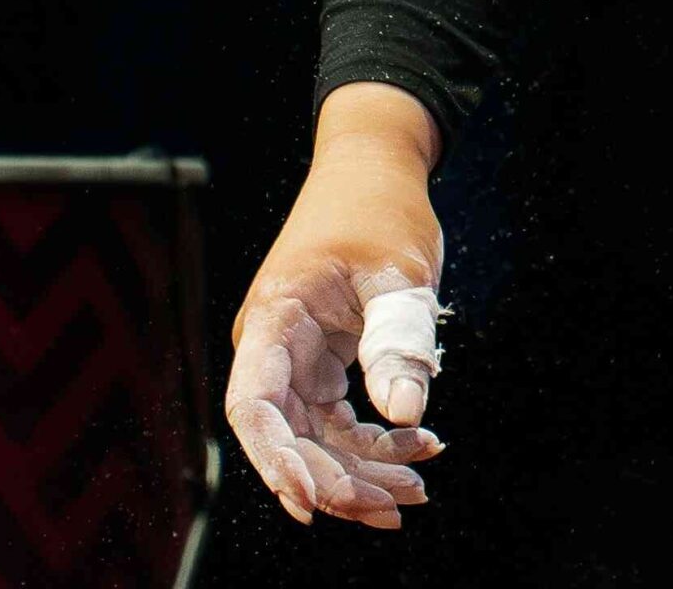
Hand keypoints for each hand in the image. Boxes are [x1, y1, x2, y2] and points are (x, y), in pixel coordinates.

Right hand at [225, 141, 451, 530]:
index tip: (311, 502)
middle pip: (288, 436)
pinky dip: (373, 439)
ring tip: (416, 492)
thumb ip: (397, 335)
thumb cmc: (380, 206)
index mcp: (274, 318)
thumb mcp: (398, 265)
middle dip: (338, 479)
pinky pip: (336, 418)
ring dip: (361, 469)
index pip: (254, 405)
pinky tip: (418, 448)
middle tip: (398, 507)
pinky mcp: (321, 363)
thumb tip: (406, 414)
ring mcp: (294, 358)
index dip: (275, 459)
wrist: (375, 164)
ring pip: (315, 436)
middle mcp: (273, 347)